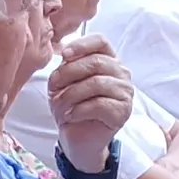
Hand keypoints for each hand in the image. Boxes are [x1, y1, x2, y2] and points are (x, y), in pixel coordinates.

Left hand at [47, 33, 135, 164]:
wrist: (78, 137)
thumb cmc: (72, 106)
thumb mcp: (64, 82)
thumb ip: (67, 66)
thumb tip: (65, 56)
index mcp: (109, 60)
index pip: (100, 41)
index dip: (81, 45)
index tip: (63, 55)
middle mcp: (121, 74)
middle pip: (96, 62)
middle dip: (68, 74)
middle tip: (53, 88)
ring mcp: (125, 92)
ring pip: (96, 83)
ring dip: (71, 95)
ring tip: (59, 106)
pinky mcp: (123, 112)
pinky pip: (99, 104)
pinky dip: (79, 110)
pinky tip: (70, 116)